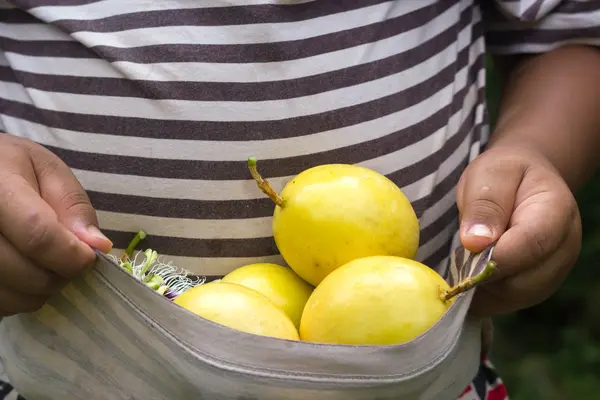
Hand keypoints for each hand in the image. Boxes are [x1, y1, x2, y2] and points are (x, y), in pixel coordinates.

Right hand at [0, 134, 112, 315]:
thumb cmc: (11, 167)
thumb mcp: (47, 170)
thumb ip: (72, 205)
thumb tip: (98, 246)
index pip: (38, 235)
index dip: (71, 254)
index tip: (90, 257)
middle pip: (24, 272)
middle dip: (60, 275)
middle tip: (71, 262)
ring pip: (10, 296)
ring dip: (40, 291)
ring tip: (47, 266)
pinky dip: (19, 298)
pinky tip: (23, 275)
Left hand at [456, 145, 581, 316]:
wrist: (522, 182)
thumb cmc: (504, 175)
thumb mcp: (489, 174)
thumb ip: (484, 204)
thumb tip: (475, 243)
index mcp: (556, 212)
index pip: (531, 245)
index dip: (496, 255)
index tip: (466, 251)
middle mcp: (564, 249)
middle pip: (523, 280)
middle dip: (484, 273)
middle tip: (457, 255)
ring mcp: (552, 272)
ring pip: (513, 296)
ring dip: (481, 286)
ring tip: (463, 259)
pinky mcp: (534, 288)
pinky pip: (505, 302)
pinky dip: (482, 295)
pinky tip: (467, 275)